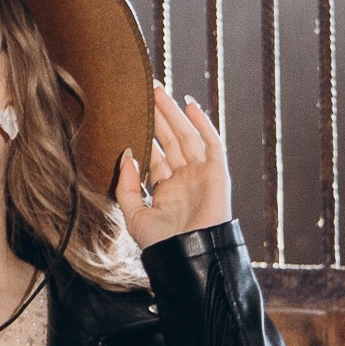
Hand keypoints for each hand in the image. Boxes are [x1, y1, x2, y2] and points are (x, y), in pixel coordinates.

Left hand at [115, 82, 234, 249]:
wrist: (188, 257)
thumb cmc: (160, 243)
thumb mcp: (134, 214)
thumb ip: (127, 186)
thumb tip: (126, 155)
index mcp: (165, 189)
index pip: (154, 154)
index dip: (144, 133)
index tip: (131, 112)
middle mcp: (184, 179)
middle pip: (169, 139)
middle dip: (158, 114)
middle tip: (143, 88)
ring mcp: (201, 174)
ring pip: (186, 135)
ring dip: (173, 112)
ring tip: (157, 89)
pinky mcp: (217, 173)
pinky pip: (211, 143)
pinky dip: (202, 123)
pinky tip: (189, 104)